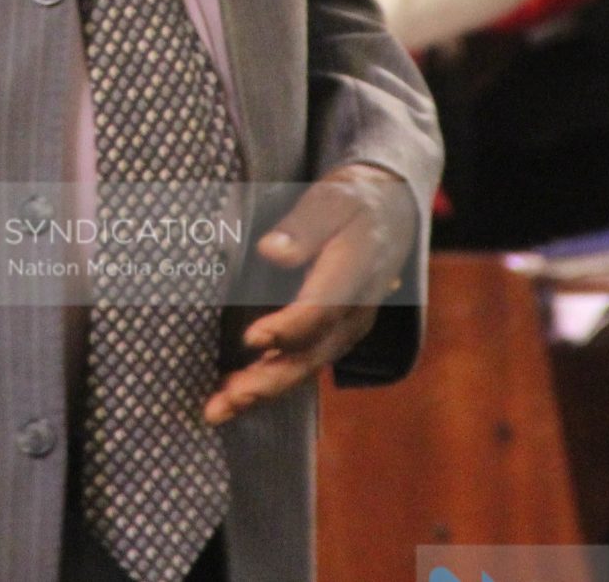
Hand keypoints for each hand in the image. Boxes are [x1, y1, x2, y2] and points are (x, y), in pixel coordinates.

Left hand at [204, 164, 416, 425]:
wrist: (389, 214)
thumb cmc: (351, 202)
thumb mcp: (330, 199)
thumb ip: (304, 226)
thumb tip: (271, 250)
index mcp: (355, 273)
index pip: (321, 310)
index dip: (287, 328)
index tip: (250, 338)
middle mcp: (354, 312)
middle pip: (311, 354)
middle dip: (267, 380)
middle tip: (227, 398)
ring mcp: (345, 329)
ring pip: (304, 368)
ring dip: (262, 391)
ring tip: (219, 409)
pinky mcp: (332, 336)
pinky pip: (301, 364)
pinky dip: (268, 382)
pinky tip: (232, 393)